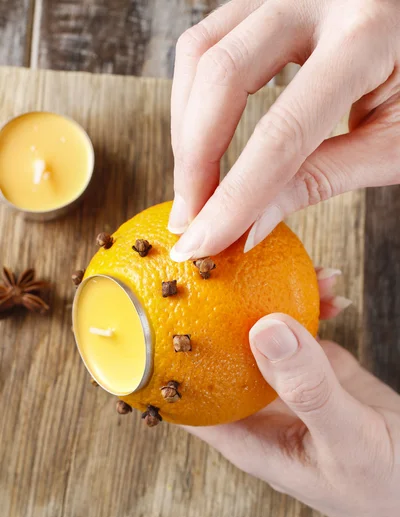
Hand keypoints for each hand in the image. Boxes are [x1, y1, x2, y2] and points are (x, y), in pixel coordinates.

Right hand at [169, 0, 399, 260]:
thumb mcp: (391, 143)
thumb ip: (321, 179)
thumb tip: (249, 226)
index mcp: (367, 35)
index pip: (282, 130)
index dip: (237, 195)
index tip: (206, 240)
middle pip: (223, 75)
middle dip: (195, 159)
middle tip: (191, 218)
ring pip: (201, 53)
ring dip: (186, 129)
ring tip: (194, 186)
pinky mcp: (267, 1)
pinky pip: (208, 42)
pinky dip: (194, 98)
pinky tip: (204, 140)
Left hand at [185, 272, 399, 516]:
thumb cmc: (383, 488)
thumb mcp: (346, 440)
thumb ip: (309, 389)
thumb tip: (266, 329)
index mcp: (247, 435)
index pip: (184, 396)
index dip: (161, 358)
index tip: (151, 309)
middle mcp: (258, 405)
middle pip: (218, 351)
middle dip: (218, 307)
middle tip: (226, 262)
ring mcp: (287, 385)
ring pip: (261, 333)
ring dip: (272, 297)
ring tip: (304, 270)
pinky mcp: (316, 370)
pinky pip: (302, 328)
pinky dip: (313, 305)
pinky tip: (329, 288)